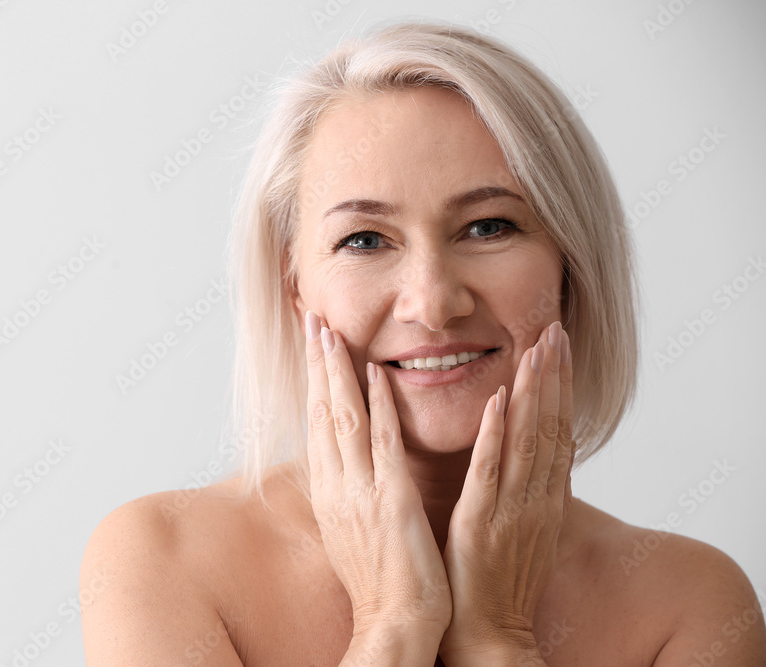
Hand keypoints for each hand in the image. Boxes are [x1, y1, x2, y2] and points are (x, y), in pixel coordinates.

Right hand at [303, 309, 451, 639]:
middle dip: (316, 363)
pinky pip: (383, 445)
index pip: (317, 423)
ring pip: (344, 419)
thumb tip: (342, 462)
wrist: (394, 623)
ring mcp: (362, 491)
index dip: (313, 380)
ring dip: (337, 372)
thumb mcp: (351, 528)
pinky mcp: (392, 501)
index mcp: (330, 491)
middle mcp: (337, 486)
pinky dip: (378, 406)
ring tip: (331, 332)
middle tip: (312, 320)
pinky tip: (375, 373)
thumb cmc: (379, 580)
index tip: (311, 345)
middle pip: (322, 412)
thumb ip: (347, 489)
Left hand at [439, 321, 574, 660]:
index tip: (558, 348)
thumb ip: (524, 490)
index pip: (557, 432)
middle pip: (549, 426)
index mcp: (544, 499)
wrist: (489, 632)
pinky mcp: (481, 520)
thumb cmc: (499, 582)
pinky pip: (491, 469)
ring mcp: (511, 508)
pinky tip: (499, 398)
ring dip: (533, 390)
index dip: (560, 388)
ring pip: (527, 439)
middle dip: (553, 375)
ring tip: (537, 346)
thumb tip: (524, 455)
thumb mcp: (522, 529)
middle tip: (554, 329)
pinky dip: (497, 432)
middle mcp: (536, 497)